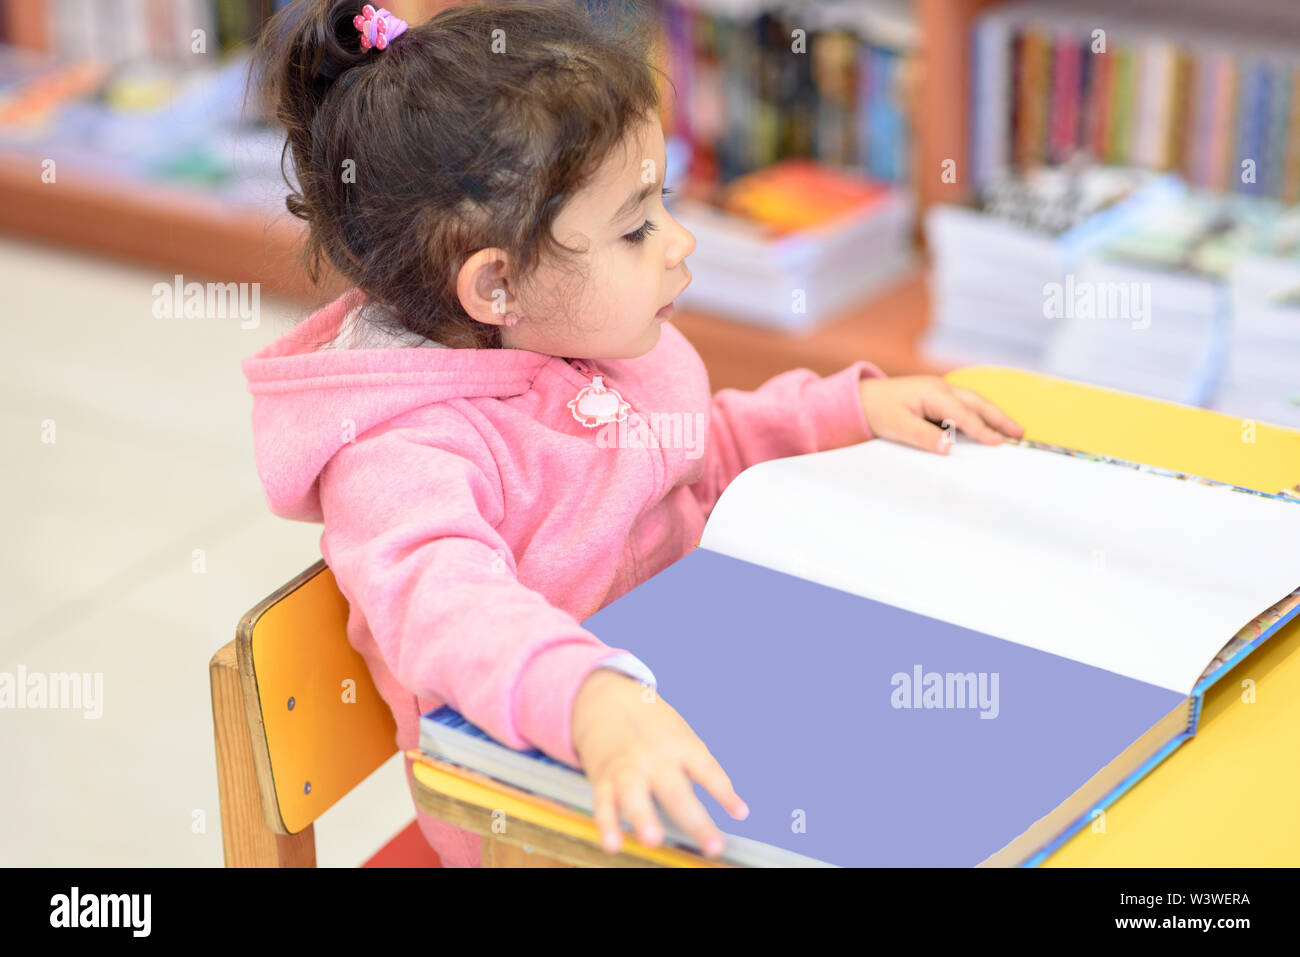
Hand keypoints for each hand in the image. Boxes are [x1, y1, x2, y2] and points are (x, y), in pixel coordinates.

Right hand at [571, 668, 748, 858]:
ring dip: (644, 819)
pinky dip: (607, 825)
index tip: (740, 813)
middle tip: (713, 846)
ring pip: (635, 796)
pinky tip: (613, 844)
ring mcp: (628, 768)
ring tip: (653, 840)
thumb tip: (735, 807)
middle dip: (696, 822)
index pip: (707, 770)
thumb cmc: (652, 723)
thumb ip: (700, 768)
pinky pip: (604, 804)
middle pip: (676, 791)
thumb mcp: (681, 735)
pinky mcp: (604, 779)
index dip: (724, 792)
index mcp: (679, 745)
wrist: (606, 698)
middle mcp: (654, 758)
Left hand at [858, 375, 1024, 452]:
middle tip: (1020, 432)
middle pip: (977, 402)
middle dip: (999, 417)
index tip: (998, 442)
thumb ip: (923, 436)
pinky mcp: (939, 396)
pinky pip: (965, 404)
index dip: (982, 429)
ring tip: (1013, 428)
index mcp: (933, 393)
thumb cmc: (878, 410)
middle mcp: (941, 388)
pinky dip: (981, 412)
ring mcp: (941, 390)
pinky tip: (989, 423)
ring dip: (994, 414)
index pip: (963, 414)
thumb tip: (947, 446)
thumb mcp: (897, 426)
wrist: (862, 398)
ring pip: (974, 401)